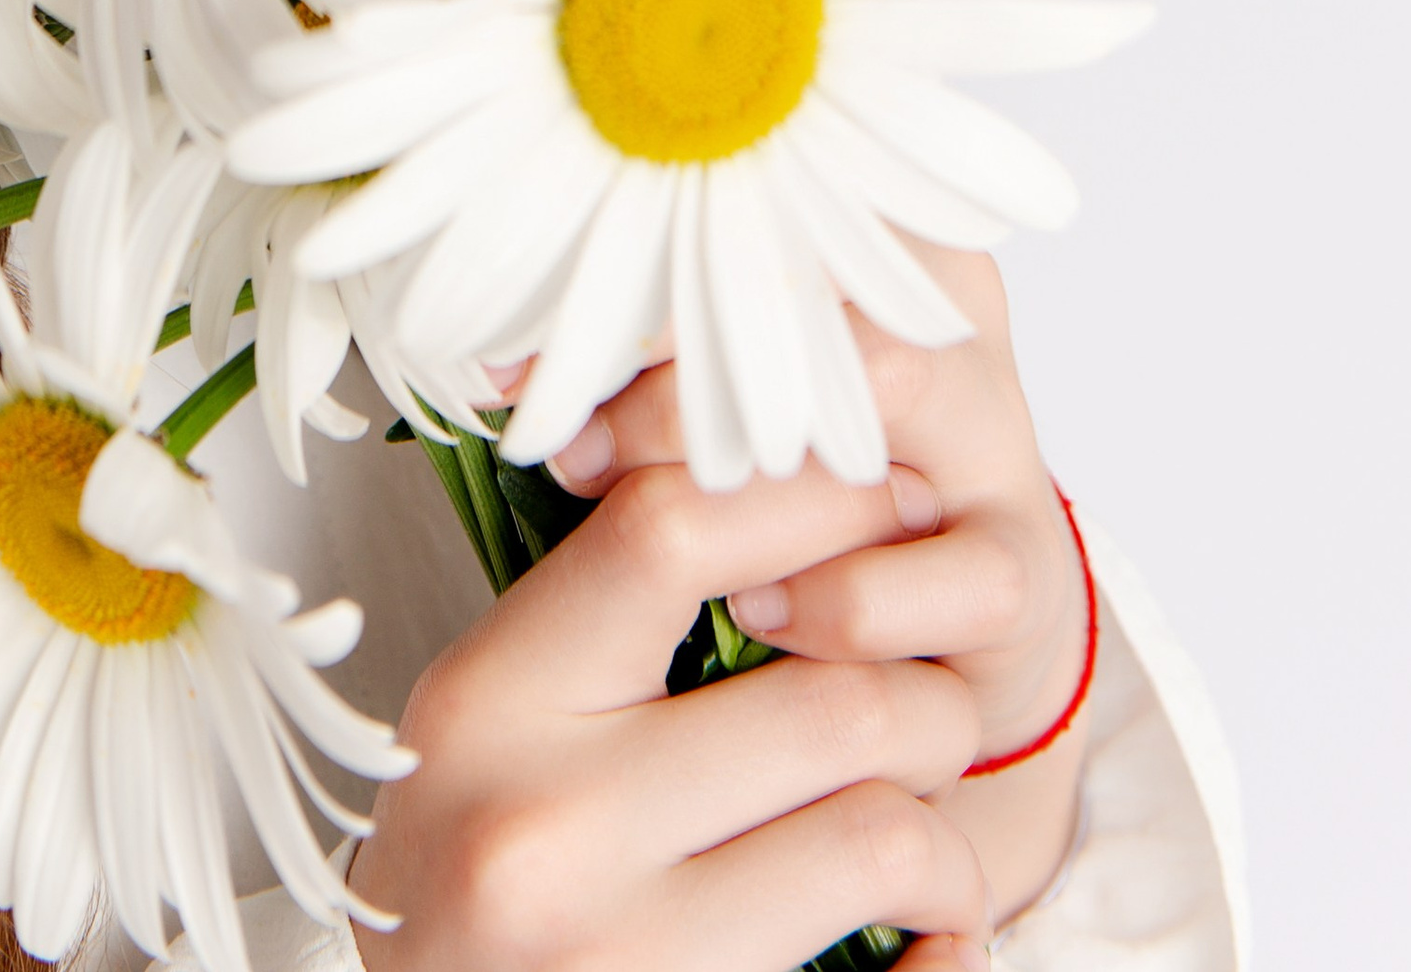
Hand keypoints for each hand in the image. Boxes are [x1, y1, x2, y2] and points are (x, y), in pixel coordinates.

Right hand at [361, 456, 992, 971]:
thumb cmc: (463, 879)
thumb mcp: (488, 722)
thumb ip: (600, 615)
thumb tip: (795, 485)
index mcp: (491, 704)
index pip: (672, 533)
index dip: (813, 500)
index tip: (889, 505)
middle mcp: (545, 828)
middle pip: (828, 700)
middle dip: (923, 694)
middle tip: (930, 709)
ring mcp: (620, 953)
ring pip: (879, 836)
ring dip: (943, 831)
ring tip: (925, 837)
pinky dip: (946, 947)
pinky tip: (931, 935)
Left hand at [548, 243, 1090, 928]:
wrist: (947, 624)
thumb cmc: (798, 493)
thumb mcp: (705, 409)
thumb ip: (625, 372)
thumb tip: (509, 373)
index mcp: (858, 239)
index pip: (739, 209)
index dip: (616, 276)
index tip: (513, 365)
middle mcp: (942, 311)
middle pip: (816, 274)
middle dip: (677, 363)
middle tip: (582, 450)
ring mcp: (996, 434)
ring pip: (893, 382)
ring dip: (757, 462)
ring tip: (661, 532)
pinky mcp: (1026, 563)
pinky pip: (954, 566)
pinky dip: (849, 598)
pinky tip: (767, 616)